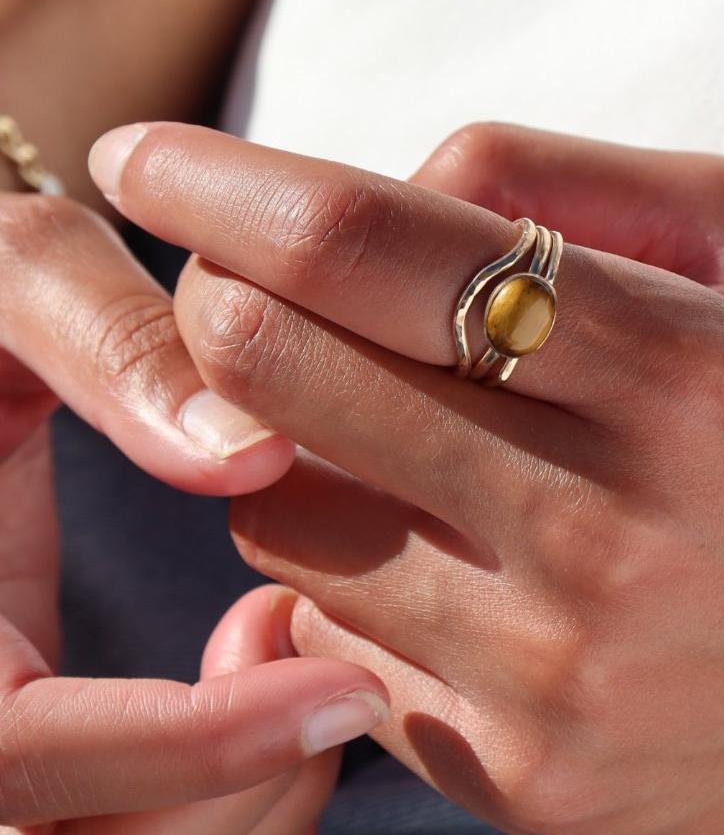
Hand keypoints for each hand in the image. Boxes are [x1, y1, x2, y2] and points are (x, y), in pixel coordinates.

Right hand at [0, 190, 387, 829]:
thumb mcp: (12, 283)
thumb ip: (114, 346)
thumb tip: (255, 458)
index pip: (15, 760)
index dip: (190, 750)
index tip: (347, 694)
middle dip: (227, 794)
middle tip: (330, 667)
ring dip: (233, 798)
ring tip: (299, 653)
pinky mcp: (13, 703)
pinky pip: (109, 803)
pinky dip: (212, 769)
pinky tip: (262, 660)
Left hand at [96, 121, 723, 833]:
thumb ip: (566, 176)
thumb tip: (395, 185)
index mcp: (671, 368)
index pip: (369, 244)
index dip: (224, 186)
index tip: (143, 156)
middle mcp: (599, 527)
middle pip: (275, 372)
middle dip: (213, 301)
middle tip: (230, 279)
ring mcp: (548, 668)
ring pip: (274, 517)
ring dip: (284, 449)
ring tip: (385, 436)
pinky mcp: (514, 770)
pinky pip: (325, 633)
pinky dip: (339, 566)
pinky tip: (434, 550)